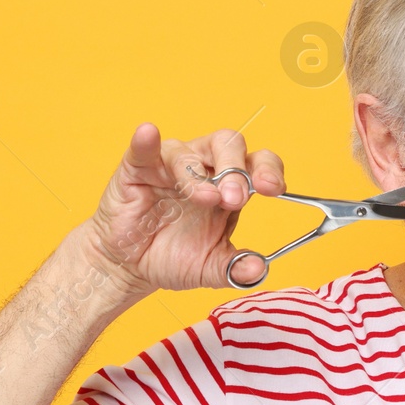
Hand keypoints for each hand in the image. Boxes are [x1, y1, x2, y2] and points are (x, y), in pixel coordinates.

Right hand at [80, 123, 285, 296]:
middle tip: (235, 199)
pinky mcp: (139, 167)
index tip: (273, 189)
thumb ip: (236, 269)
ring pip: (192, 151)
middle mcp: (205, 168)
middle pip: (229, 145)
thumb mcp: (210, 269)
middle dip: (237, 169)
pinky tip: (148, 133)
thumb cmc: (174, 257)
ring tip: (205, 199)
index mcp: (231, 187)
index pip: (258, 163)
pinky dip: (146, 141)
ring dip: (199, 174)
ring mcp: (172, 164)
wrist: (131, 266)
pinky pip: (144, 149)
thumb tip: (258, 270)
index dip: (269, 170)